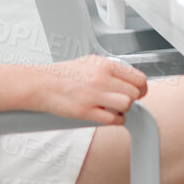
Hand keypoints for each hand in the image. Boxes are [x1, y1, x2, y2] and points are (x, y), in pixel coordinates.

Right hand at [29, 56, 147, 125]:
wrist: (41, 84)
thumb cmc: (64, 74)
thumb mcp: (91, 62)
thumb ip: (110, 69)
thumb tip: (127, 77)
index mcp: (105, 65)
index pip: (137, 77)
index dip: (141, 87)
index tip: (139, 92)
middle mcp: (102, 79)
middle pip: (134, 93)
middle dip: (133, 99)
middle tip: (126, 101)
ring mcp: (94, 95)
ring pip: (126, 105)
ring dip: (124, 109)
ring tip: (116, 108)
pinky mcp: (85, 111)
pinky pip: (112, 119)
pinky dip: (116, 120)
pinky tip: (110, 117)